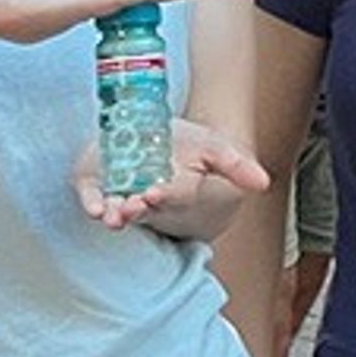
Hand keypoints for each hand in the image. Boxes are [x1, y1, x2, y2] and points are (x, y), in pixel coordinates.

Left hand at [74, 116, 267, 230]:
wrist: (159, 139)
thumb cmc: (190, 148)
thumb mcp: (216, 150)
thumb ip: (237, 165)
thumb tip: (264, 183)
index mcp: (179, 189)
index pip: (174, 195)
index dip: (166, 195)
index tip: (158, 192)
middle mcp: (148, 196)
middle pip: (144, 208)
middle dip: (138, 209)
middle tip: (134, 205)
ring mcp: (122, 191)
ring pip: (118, 210)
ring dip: (115, 215)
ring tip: (112, 217)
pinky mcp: (97, 183)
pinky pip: (92, 197)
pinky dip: (91, 203)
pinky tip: (94, 208)